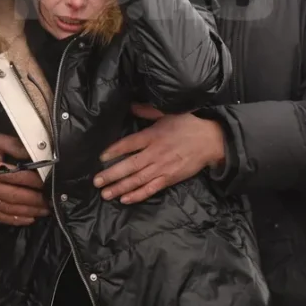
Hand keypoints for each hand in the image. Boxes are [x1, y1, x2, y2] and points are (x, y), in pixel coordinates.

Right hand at [0, 134, 50, 225]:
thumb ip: (16, 146)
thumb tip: (35, 155)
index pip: (16, 176)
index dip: (34, 180)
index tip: (46, 181)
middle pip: (14, 196)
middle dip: (35, 199)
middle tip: (49, 200)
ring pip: (9, 209)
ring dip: (29, 211)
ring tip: (44, 210)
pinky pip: (0, 217)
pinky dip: (16, 219)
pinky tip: (29, 217)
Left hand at [92, 105, 225, 203]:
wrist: (210, 141)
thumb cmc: (188, 125)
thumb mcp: (168, 113)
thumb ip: (147, 111)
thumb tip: (131, 106)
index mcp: (153, 136)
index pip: (129, 144)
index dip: (114, 151)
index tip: (101, 158)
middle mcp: (155, 153)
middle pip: (130, 165)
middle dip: (111, 174)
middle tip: (96, 181)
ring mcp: (162, 167)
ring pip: (137, 180)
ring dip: (120, 187)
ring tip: (105, 193)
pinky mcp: (170, 178)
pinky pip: (151, 189)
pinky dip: (138, 195)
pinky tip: (125, 199)